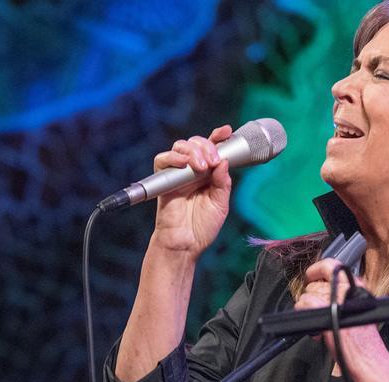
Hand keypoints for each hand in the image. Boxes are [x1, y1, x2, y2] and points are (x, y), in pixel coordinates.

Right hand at [150, 125, 233, 257]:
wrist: (186, 244)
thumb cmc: (202, 226)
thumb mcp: (221, 202)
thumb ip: (223, 181)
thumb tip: (223, 161)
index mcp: (208, 173)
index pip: (212, 148)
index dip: (218, 136)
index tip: (226, 131)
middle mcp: (193, 170)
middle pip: (196, 143)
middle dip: (207, 146)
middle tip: (213, 161)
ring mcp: (178, 174)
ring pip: (181, 146)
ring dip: (193, 150)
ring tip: (202, 166)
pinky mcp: (164, 180)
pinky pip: (162, 160)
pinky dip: (173, 157)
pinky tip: (184, 163)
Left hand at [295, 258, 388, 380]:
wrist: (370, 360)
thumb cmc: (363, 342)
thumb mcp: (358, 311)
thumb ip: (343, 298)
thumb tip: (322, 292)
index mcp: (358, 288)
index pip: (332, 265)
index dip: (317, 269)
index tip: (311, 275)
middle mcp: (350, 290)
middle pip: (315, 284)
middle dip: (313, 300)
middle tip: (320, 315)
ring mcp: (339, 301)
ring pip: (308, 294)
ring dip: (308, 311)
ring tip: (321, 325)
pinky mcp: (329, 312)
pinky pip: (305, 304)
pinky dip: (304, 314)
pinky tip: (314, 329)